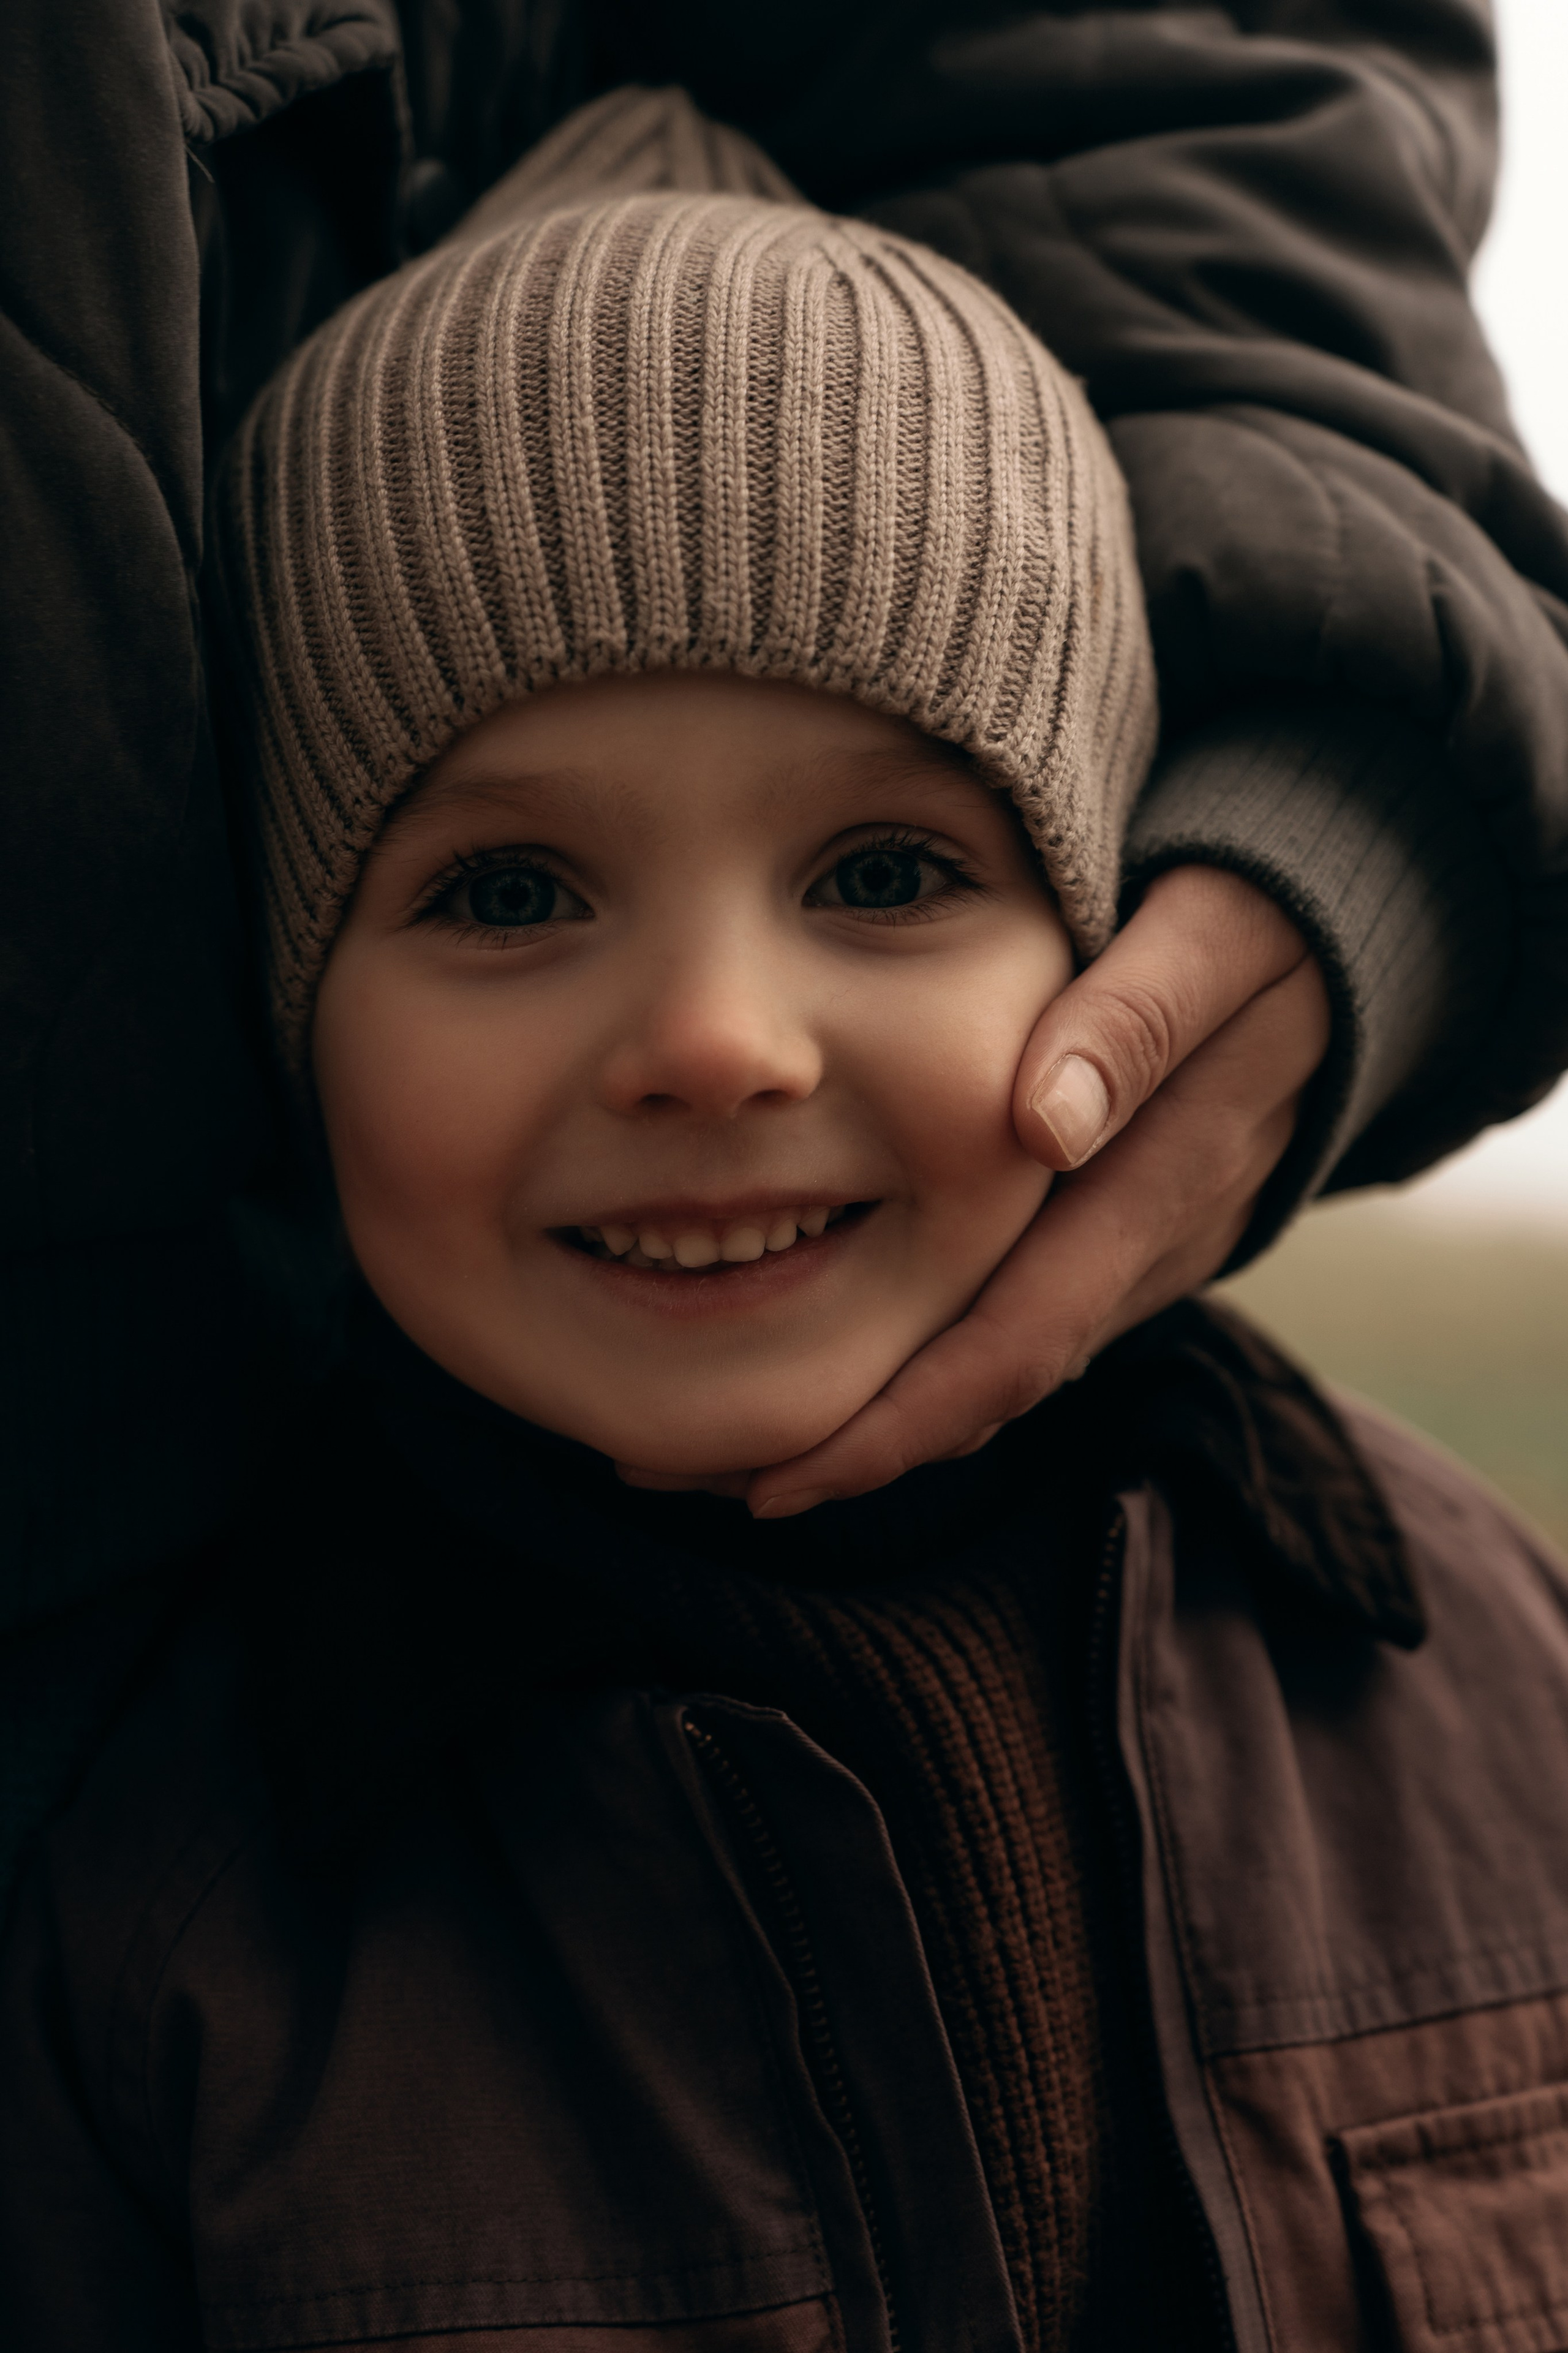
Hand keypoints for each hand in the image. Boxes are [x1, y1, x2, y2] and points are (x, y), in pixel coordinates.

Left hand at [743, 866, 1330, 1516]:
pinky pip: (1023, 1316)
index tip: (779, 1476)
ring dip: (888, 1413)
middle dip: (857, 1445)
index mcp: (1158, 1183)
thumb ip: (1136, 1018)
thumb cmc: (1260, 923)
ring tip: (737, 1441)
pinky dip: (934, 1355)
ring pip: (1004, 1360)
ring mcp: (1142, 1251)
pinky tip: (842, 1359)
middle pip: (994, 1380)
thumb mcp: (1215, 938)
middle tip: (704, 1480)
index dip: (902, 1420)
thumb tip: (1048, 1125)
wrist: (1345, 952)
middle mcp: (1150, 1245)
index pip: (1020, 1337)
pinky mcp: (1129, 1237)